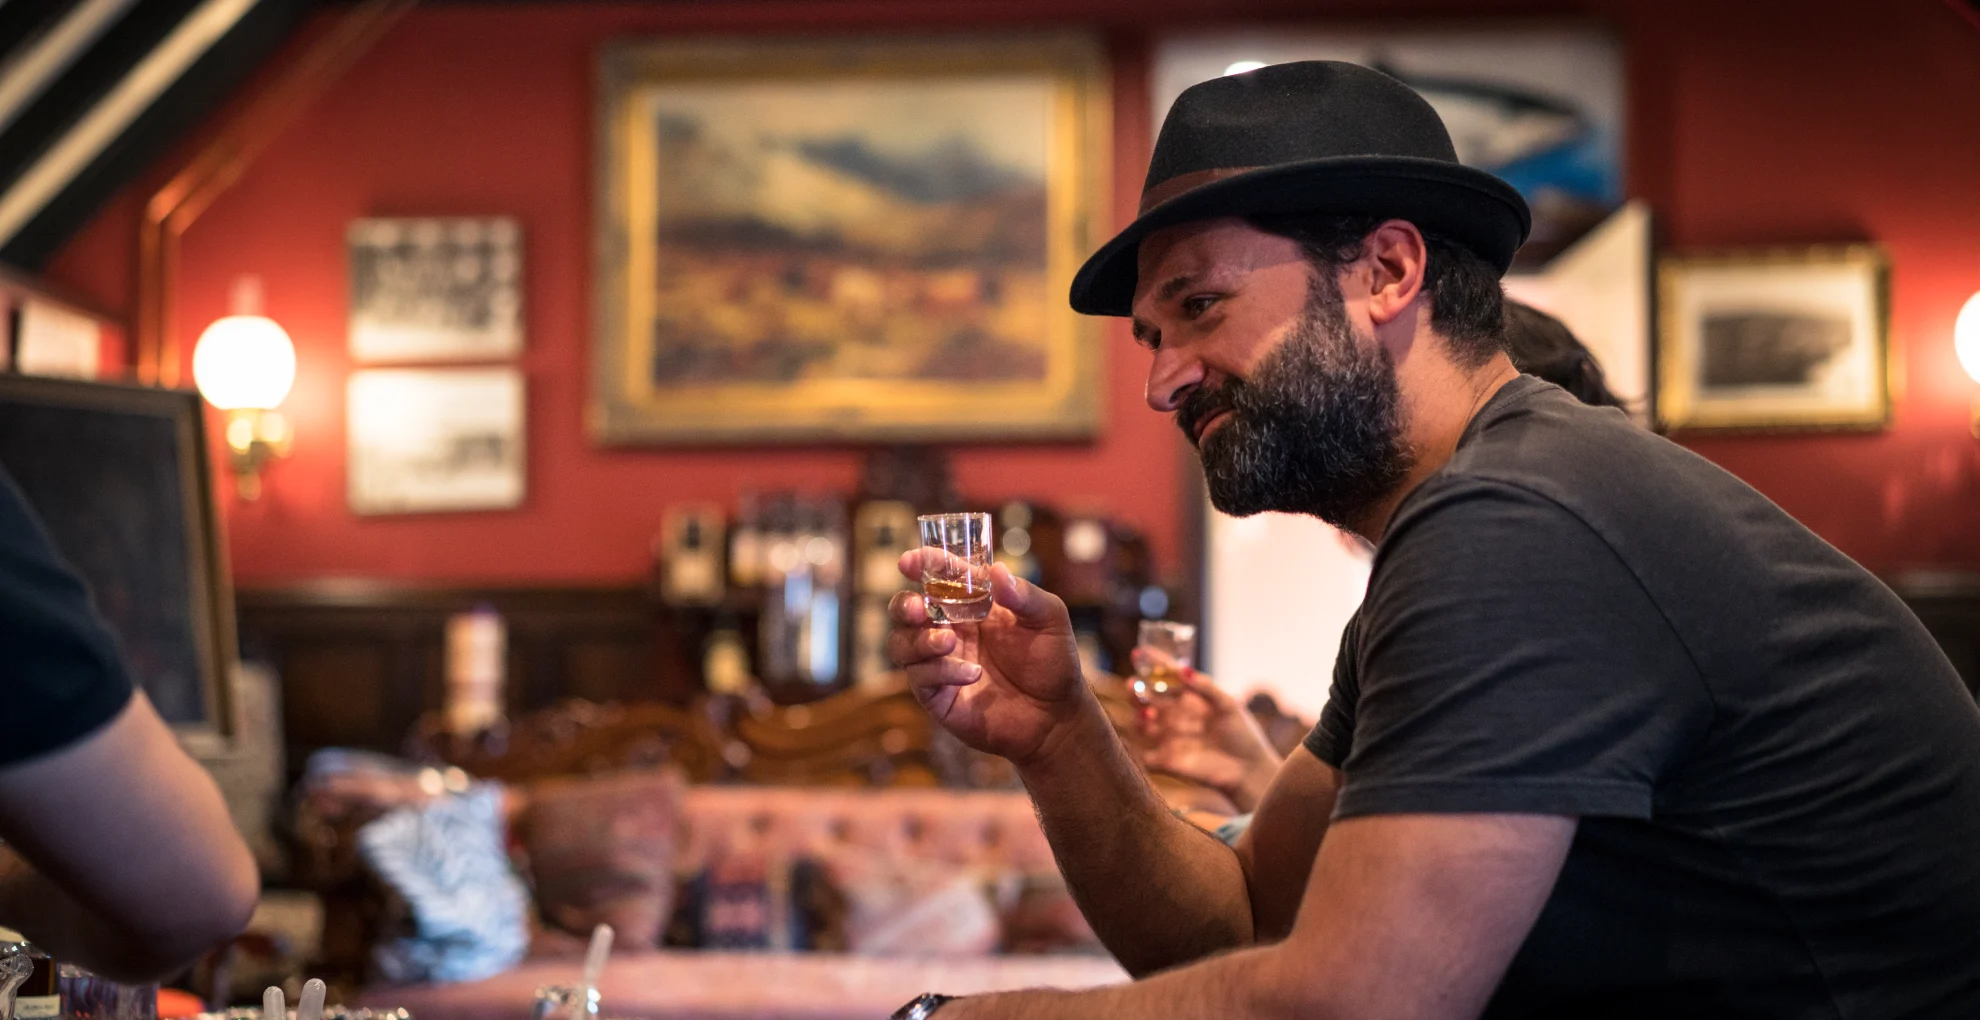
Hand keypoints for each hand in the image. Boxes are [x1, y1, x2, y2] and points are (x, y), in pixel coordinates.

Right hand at [887, 551, 1087, 767]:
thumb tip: (996, 570)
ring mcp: (941, 663)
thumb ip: (1024, 595)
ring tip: (948, 643)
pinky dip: (941, 671)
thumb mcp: (1049, 619)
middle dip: (904, 605)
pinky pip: (921, 678)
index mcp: (972, 605)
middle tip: (919, 608)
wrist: (1056, 716)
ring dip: (919, 640)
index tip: (909, 561)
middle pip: (906, 609)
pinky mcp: (938, 695)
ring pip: (902, 644)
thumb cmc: (1053, 662)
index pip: (939, 578)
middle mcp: (950, 630)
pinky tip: (972, 674)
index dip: (923, 566)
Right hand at [1132, 657, 1283, 811]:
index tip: (1137, 652)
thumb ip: (1206, 687)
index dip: (1151, 664)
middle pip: (1147, 699)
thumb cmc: (1243, 733)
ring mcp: (1168, 737)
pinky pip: (1144, 756)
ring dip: (1139, 717)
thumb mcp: (1229, 705)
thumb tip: (1184, 671)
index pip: (1165, 677)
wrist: (1249, 769)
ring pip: (1141, 724)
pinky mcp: (1166, 761)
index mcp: (1188, 698)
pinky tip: (1138, 745)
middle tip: (1133, 685)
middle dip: (1137, 690)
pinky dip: (1135, 751)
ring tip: (1148, 715)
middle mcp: (1174, 715)